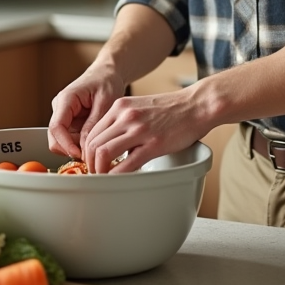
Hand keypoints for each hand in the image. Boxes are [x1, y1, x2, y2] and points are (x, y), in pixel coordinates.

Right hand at [47, 63, 125, 159]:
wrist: (108, 74)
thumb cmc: (107, 82)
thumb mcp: (106, 102)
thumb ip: (94, 124)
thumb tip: (85, 147)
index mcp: (66, 98)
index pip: (56, 127)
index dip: (65, 144)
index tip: (80, 154)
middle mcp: (60, 108)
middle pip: (55, 137)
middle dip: (71, 148)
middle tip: (92, 153)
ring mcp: (63, 116)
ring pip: (62, 141)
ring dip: (78, 147)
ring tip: (97, 141)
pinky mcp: (69, 122)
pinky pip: (71, 139)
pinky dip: (82, 144)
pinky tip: (95, 139)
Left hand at [82, 89, 206, 173]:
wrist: (197, 104)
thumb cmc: (172, 109)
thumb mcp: (140, 107)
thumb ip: (123, 122)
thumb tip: (111, 144)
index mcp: (120, 107)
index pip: (92, 132)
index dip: (87, 152)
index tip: (92, 163)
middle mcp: (125, 115)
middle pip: (93, 144)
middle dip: (90, 164)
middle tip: (96, 174)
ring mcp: (139, 129)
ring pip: (103, 153)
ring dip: (100, 171)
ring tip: (105, 178)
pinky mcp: (153, 144)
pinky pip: (126, 164)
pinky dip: (117, 175)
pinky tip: (119, 180)